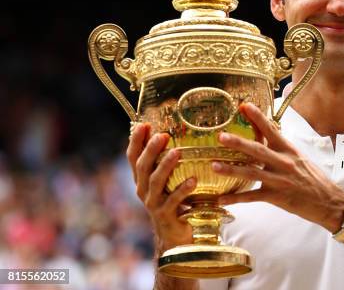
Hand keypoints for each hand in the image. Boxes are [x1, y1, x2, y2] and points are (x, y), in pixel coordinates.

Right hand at [126, 123, 195, 252]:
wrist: (173, 235)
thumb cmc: (172, 202)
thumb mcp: (165, 182)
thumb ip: (164, 162)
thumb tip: (167, 133)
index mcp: (141, 179)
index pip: (133, 157)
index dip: (136, 141)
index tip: (143, 125)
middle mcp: (143, 190)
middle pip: (143, 167)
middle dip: (150, 150)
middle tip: (162, 135)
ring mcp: (153, 203)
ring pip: (156, 182)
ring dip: (166, 166)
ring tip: (177, 152)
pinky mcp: (166, 215)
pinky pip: (174, 201)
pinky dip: (182, 190)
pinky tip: (193, 180)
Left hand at [212, 103, 343, 231]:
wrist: (330, 201)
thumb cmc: (314, 179)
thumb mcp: (300, 158)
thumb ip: (282, 148)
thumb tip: (267, 134)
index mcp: (289, 150)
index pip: (271, 130)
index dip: (258, 117)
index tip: (245, 106)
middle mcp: (283, 162)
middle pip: (257, 150)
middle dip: (238, 143)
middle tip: (221, 136)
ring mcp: (279, 180)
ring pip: (251, 173)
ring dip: (231, 169)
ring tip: (214, 166)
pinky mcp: (277, 197)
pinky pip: (253, 197)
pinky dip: (237, 199)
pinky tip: (222, 199)